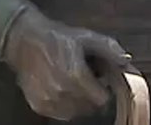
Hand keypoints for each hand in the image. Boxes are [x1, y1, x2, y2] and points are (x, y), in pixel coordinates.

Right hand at [2, 8, 131, 120]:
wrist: (25, 41)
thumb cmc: (57, 38)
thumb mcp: (86, 37)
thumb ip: (109, 48)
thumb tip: (125, 60)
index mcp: (75, 75)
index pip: (101, 99)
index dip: (104, 89)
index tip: (100, 80)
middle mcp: (61, 91)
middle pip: (90, 108)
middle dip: (92, 95)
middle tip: (86, 80)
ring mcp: (49, 100)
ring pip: (76, 113)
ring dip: (79, 102)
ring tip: (73, 83)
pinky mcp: (39, 105)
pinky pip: (60, 114)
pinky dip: (65, 105)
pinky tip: (62, 89)